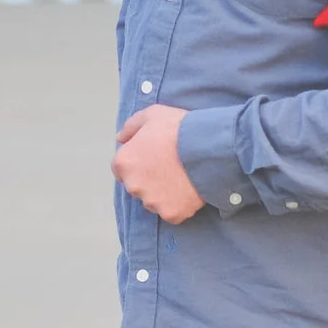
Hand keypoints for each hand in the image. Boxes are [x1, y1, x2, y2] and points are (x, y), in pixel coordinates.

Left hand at [113, 105, 203, 223]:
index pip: (122, 170)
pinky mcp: (171, 213)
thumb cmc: (179, 128)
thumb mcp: (151, 114)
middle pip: (137, 187)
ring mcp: (152, 202)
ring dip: (164, 193)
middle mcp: (133, 186)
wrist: (208, 146)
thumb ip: (131, 127)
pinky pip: (172, 212)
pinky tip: (189, 189)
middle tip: (170, 167)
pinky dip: (179, 204)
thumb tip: (120, 139)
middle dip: (150, 179)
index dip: (139, 163)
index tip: (154, 159)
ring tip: (182, 177)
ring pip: (154, 201)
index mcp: (124, 162)